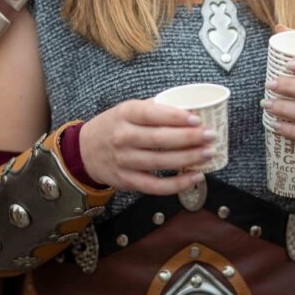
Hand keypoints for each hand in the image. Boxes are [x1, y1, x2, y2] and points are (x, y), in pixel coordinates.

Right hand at [79, 99, 215, 193]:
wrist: (84, 150)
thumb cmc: (113, 126)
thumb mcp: (127, 109)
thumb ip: (153, 109)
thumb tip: (187, 108)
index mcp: (125, 114)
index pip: (152, 114)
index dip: (176, 117)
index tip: (197, 119)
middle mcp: (122, 137)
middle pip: (159, 139)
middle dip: (189, 138)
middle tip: (210, 136)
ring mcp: (124, 161)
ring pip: (160, 162)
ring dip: (187, 159)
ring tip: (207, 154)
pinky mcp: (127, 180)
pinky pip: (155, 186)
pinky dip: (177, 184)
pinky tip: (194, 177)